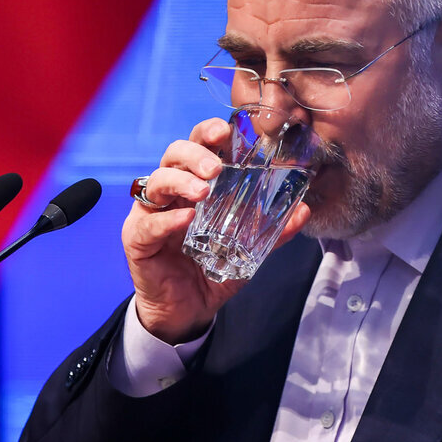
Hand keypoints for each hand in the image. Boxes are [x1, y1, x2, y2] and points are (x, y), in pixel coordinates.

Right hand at [123, 117, 311, 343]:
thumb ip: (272, 232)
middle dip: (194, 154)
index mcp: (195, 184)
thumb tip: (304, 211)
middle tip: (216, 167)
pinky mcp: (137, 240)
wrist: (187, 311)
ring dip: (180, 181)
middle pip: (173, 155)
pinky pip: (148, 224)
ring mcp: (151, 214)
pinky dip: (167, 220)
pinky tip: (185, 220)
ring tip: (203, 192)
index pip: (198, 147)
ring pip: (155, 181)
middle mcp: (170, 193)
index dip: (208, 133)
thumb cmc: (211, 270)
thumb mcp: (247, 250)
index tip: (226, 130)